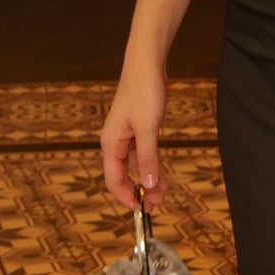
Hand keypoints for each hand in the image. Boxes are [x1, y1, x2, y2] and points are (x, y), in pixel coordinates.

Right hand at [101, 63, 167, 210]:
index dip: (126, 197)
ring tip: (164, 191)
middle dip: (139, 191)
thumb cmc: (143, 91)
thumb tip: (148, 183)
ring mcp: (126, 136)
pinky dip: (150, 165)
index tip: (142, 210)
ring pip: (134, 166)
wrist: (146, 64)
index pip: (113, 180)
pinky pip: (141, 155)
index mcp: (111, 143)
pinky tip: (161, 172)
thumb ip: (147, 157)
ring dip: (147, 179)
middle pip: (123, 176)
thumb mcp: (147, 127)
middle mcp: (115, 142)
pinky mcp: (137, 129)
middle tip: (159, 202)